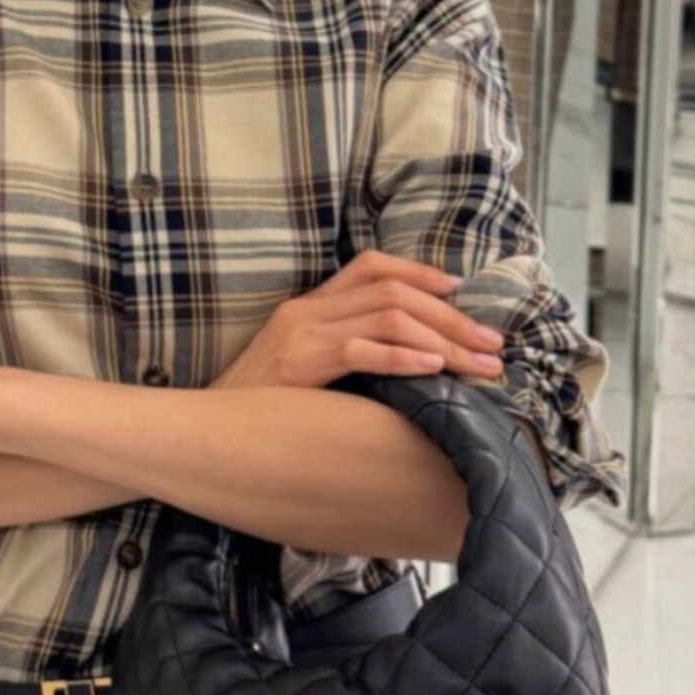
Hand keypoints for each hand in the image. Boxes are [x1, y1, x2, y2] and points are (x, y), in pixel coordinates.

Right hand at [209, 249, 505, 389]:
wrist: (202, 429)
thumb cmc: (258, 411)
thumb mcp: (301, 372)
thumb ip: (342, 354)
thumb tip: (406, 363)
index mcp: (308, 306)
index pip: (371, 266)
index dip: (421, 273)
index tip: (460, 294)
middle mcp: (306, 310)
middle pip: (394, 292)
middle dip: (452, 317)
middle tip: (492, 345)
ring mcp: (302, 334)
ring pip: (388, 316)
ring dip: (442, 339)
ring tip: (477, 364)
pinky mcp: (299, 364)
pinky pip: (361, 350)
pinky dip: (403, 358)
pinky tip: (433, 371)